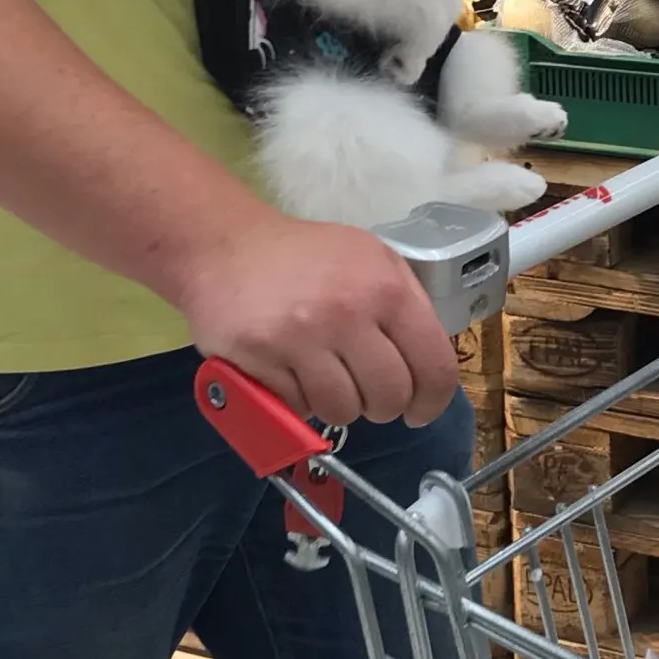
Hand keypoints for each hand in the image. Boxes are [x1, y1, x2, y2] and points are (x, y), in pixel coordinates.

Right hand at [171, 211, 458, 428]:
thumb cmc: (304, 256)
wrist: (224, 246)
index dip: (431, 401)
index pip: (434, 367)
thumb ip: (406, 305)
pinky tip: (290, 374)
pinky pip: (298, 408)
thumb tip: (425, 365)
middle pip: (389, 397)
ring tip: (324, 381)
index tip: (419, 411)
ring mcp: (301, 339)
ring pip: (343, 411)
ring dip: (338, 406)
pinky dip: (298, 401)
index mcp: (386, 288)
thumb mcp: (371, 259)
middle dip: (382, 407)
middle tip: (366, 396)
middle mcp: (347, 314)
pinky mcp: (261, 359)